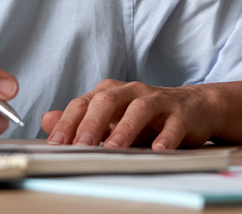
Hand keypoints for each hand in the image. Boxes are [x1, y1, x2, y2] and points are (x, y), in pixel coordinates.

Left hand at [41, 79, 219, 149]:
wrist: (194, 108)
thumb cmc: (147, 116)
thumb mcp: (111, 117)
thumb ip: (80, 120)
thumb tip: (46, 121)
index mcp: (110, 92)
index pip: (83, 104)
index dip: (67, 123)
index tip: (55, 144)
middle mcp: (131, 91)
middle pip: (107, 102)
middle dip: (91, 125)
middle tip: (79, 146)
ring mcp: (158, 100)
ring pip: (139, 109)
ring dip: (124, 129)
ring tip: (113, 148)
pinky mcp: (181, 113)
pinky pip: (173, 124)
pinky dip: (165, 137)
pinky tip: (158, 150)